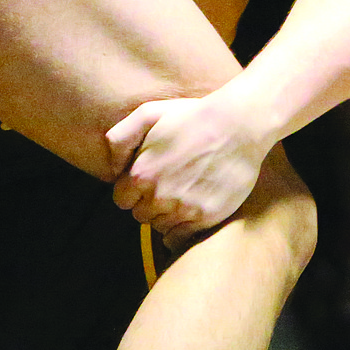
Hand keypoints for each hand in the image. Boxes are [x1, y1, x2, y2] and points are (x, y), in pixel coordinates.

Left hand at [106, 91, 271, 246]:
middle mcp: (159, 196)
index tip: (146, 181)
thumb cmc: (192, 116)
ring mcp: (183, 209)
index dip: (132, 191)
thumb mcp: (148, 114)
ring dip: (166, 214)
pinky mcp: (206, 217)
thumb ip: (120, 138)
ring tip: (181, 194)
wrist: (238, 125)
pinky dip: (182, 227)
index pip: (122, 200)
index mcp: (140, 174)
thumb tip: (111, 167)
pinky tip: (190, 210)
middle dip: (148, 203)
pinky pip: (182, 236)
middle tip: (166, 186)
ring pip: (161, 225)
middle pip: (141, 215)